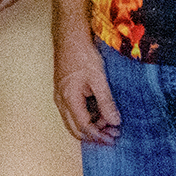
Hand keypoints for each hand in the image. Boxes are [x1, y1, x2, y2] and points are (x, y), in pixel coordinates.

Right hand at [53, 31, 120, 145]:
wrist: (69, 37)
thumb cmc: (83, 55)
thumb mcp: (98, 79)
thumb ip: (106, 102)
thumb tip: (115, 122)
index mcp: (69, 98)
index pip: (83, 126)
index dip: (98, 135)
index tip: (113, 138)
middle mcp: (61, 100)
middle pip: (75, 128)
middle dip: (94, 135)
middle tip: (112, 136)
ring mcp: (61, 95)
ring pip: (73, 120)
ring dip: (91, 126)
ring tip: (110, 123)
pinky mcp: (64, 90)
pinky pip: (74, 111)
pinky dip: (87, 116)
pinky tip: (101, 112)